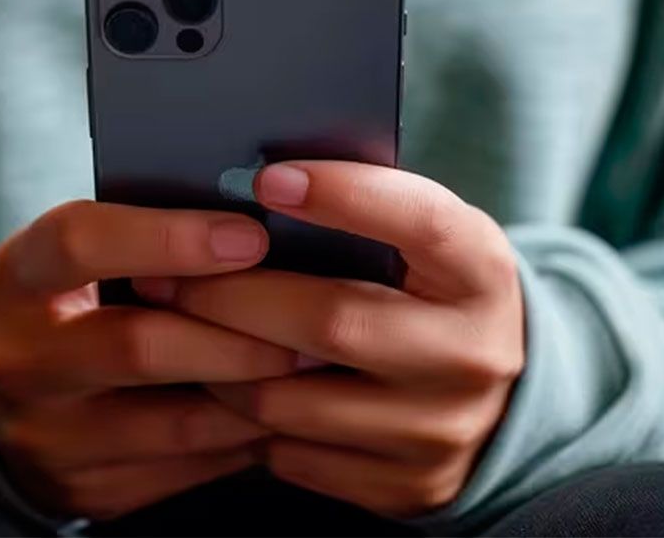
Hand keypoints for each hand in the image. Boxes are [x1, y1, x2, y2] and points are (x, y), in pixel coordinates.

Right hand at [0, 201, 299, 518]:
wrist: (18, 402)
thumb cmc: (80, 303)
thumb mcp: (87, 259)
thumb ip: (151, 239)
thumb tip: (262, 221)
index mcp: (22, 276)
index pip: (81, 242)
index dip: (170, 237)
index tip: (250, 236)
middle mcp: (24, 360)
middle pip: (140, 346)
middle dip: (238, 333)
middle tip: (312, 321)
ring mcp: (51, 437)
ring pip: (178, 424)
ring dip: (258, 395)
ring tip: (314, 368)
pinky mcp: (89, 490)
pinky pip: (188, 469)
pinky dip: (243, 440)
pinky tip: (282, 413)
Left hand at [134, 162, 524, 517]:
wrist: (498, 405)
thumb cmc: (433, 298)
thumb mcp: (428, 247)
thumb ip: (367, 216)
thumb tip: (258, 186)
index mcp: (482, 272)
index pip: (419, 222)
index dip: (344, 196)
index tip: (267, 178)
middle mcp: (472, 354)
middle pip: (331, 320)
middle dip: (231, 296)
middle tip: (165, 276)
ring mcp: (439, 430)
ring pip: (291, 399)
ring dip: (220, 367)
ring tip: (180, 335)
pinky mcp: (405, 485)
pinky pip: (292, 455)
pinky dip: (245, 423)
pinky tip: (223, 388)